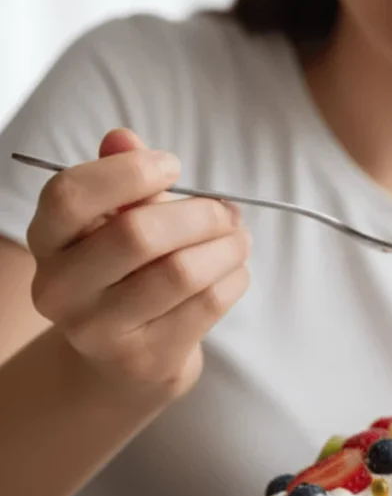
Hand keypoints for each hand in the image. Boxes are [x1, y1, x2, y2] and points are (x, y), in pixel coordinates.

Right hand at [25, 129, 250, 397]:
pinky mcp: (146, 358)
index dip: (129, 173)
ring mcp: (100, 330)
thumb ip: (120, 179)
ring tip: (238, 239)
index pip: (70, 196)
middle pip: (139, 235)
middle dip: (200, 214)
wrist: (126, 358)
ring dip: (227, 247)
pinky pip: (207, 304)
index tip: (172, 166)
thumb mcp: (115, 221)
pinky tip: (234, 270)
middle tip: (226, 211)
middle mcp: (62, 289)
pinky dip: (234, 277)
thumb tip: (122, 137)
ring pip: (182, 272)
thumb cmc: (126, 272)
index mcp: (49, 242)